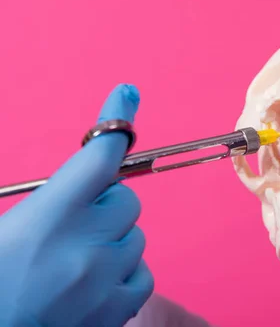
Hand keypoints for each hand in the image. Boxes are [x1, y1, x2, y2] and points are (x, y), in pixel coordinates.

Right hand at [0, 84, 153, 325]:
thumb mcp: (10, 226)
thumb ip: (55, 197)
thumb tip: (96, 177)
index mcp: (49, 217)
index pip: (97, 159)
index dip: (114, 124)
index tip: (126, 96)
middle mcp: (85, 244)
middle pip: (126, 198)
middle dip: (105, 205)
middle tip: (74, 228)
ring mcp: (107, 278)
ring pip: (136, 235)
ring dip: (113, 241)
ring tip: (76, 264)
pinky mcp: (121, 307)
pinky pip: (143, 271)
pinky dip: (124, 272)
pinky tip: (93, 285)